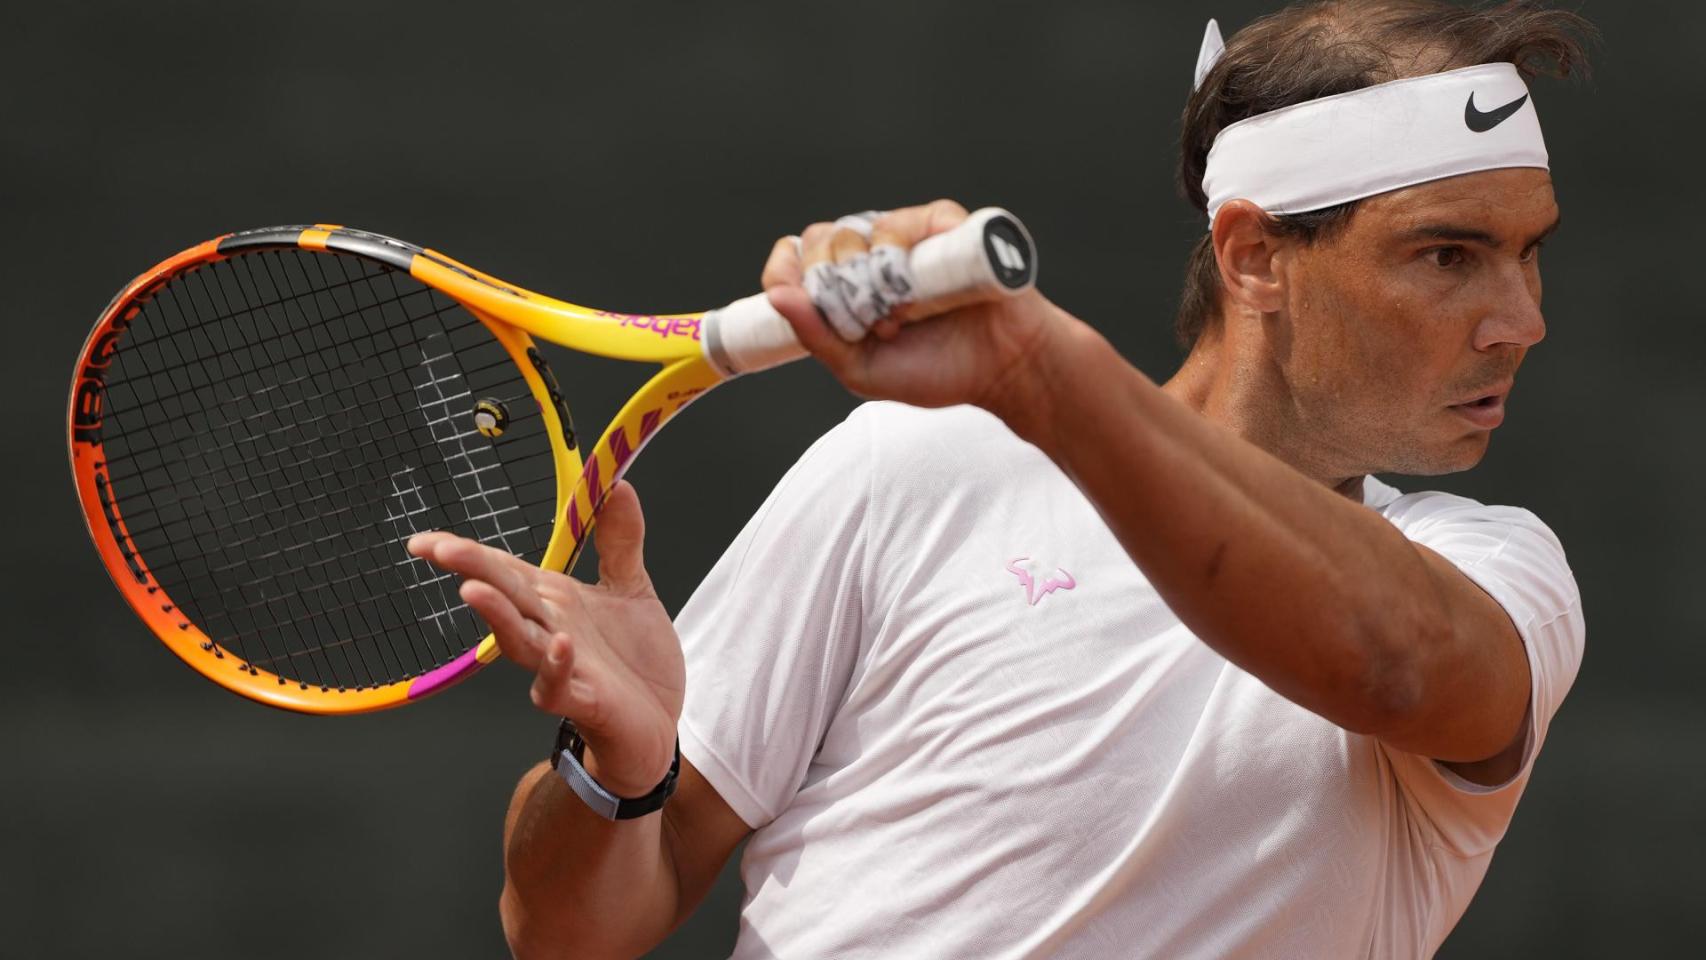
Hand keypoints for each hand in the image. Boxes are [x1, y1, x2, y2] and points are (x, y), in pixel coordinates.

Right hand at [407, 481, 681, 797]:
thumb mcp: (631, 587)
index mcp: (553, 599)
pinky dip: (556, 666)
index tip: (424, 540)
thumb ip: (619, 539)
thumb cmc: (633, 660)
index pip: (502, 569)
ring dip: (497, 617)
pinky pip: (559, 685)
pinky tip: (559, 644)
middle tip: (438, 547)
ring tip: (473, 591)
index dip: (467, 551)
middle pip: (504, 594)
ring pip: (520, 640)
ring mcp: (561, 665)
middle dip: (471, 569)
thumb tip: (617, 484)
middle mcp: (548, 628)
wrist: (656, 721)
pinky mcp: (584, 698)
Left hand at [762, 199, 1073, 416]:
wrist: (1003, 370)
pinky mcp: (946, 226)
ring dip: (871, 275)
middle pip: (823, 238)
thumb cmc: (938, 371)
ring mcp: (910, 238)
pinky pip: (912, 219)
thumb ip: (817, 337)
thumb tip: (777, 296)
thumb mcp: (862, 370)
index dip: (788, 270)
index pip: (798, 256)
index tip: (800, 297)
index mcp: (848, 286)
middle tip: (866, 323)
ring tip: (899, 317)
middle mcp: (874, 255)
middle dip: (832, 280)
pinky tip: (918, 292)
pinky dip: (904, 253)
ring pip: (862, 227)